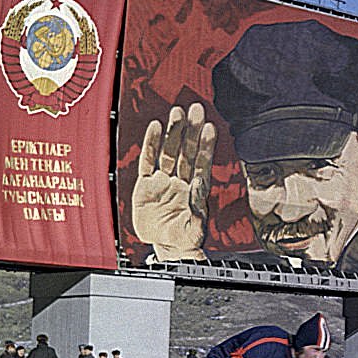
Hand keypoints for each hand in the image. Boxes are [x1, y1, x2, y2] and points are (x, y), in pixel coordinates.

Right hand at [132, 103, 216, 260]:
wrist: (167, 248)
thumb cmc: (186, 239)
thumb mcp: (195, 228)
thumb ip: (197, 205)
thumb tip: (199, 182)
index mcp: (196, 190)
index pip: (202, 162)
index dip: (205, 145)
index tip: (209, 127)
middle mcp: (182, 181)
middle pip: (187, 151)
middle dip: (191, 130)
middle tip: (196, 109)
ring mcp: (165, 181)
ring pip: (170, 151)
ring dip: (174, 132)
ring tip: (178, 111)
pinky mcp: (147, 184)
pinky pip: (149, 160)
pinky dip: (151, 143)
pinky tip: (156, 126)